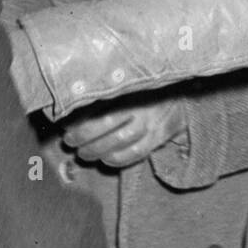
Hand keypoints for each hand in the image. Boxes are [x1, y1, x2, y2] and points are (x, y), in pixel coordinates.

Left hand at [61, 95, 186, 168]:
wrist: (182, 96)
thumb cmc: (145, 91)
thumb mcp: (125, 87)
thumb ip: (103, 96)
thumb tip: (73, 110)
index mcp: (128, 90)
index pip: (99, 105)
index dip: (80, 119)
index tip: (65, 125)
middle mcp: (139, 106)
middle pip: (107, 124)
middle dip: (84, 136)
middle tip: (70, 142)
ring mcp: (151, 123)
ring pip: (120, 141)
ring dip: (97, 150)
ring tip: (83, 153)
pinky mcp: (159, 137)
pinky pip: (137, 153)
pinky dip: (118, 160)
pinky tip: (105, 160)